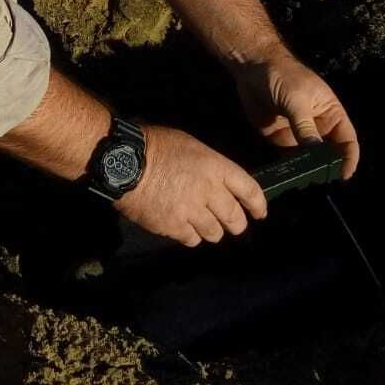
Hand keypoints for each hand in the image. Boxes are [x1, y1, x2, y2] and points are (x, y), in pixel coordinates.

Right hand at [114, 124, 266, 246]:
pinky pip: (192, 239)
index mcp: (216, 167)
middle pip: (235, 218)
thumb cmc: (154, 144)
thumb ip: (208, 165)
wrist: (124, 162)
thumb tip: (215, 181)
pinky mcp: (174, 227)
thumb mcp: (189, 144)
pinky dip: (190, 235)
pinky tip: (183, 227)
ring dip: (212, 231)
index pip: (249, 189)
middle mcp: (209, 191)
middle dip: (236, 224)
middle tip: (233, 225)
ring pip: (215, 233)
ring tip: (203, 225)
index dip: (258, 204)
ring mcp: (192, 211)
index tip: (260, 213)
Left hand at [234, 51, 359, 178]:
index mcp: (331, 113)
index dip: (349, 158)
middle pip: (330, 153)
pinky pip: (290, 157)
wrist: (252, 66)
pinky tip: (288, 177)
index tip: (344, 174)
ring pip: (310, 159)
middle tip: (322, 183)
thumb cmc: (282, 75)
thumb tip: (315, 152)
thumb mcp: (296, 99)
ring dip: (309, 171)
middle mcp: (319, 126)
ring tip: (306, 185)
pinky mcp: (281, 138)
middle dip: (328, 168)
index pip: (348, 140)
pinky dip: (291, 168)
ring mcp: (300, 134)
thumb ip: (305, 126)